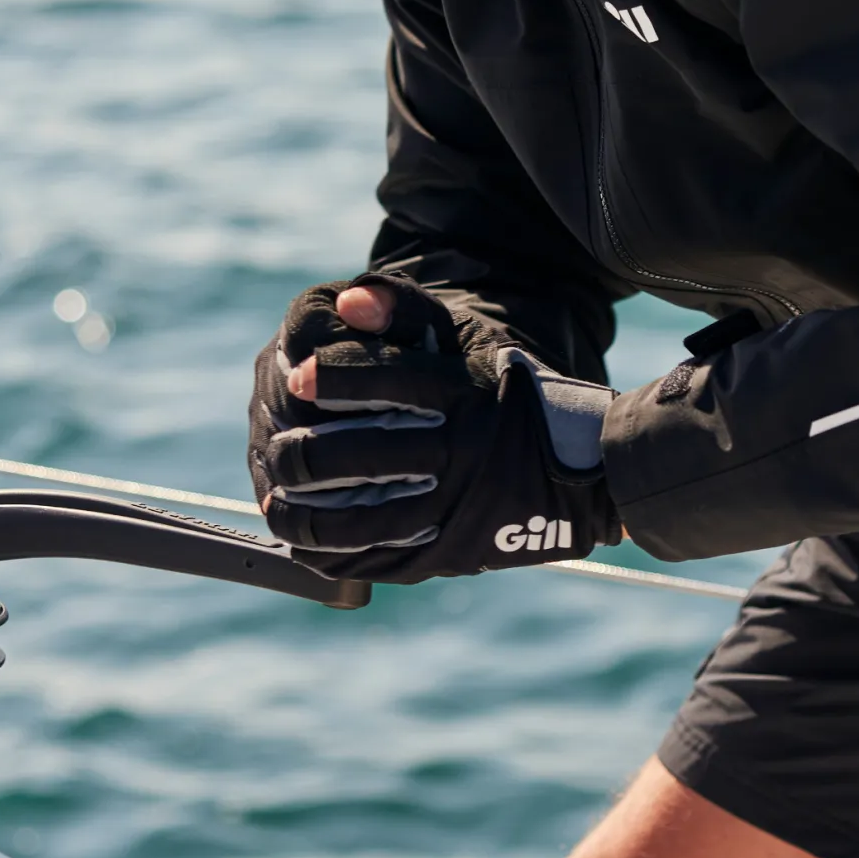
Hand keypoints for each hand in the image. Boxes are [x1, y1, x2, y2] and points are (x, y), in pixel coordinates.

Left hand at [248, 272, 621, 582]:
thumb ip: (406, 310)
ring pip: (345, 519)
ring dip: (297, 504)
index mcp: (461, 395)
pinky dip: (320, 544)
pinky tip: (301, 527)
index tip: (297, 374)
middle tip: (281, 443)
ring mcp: (447, 511)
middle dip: (298, 449)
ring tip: (278, 490)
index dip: (328, 375)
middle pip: (348, 456)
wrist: (580, 475)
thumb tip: (347, 300)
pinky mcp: (442, 553)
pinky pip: (364, 557)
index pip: (376, 379)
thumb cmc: (509, 397)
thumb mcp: (471, 343)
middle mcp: (453, 454)